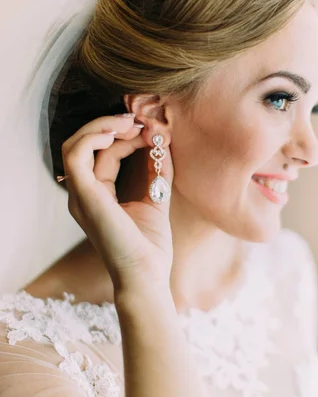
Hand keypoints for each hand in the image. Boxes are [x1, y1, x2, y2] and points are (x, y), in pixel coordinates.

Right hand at [61, 114, 173, 297]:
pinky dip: (94, 137)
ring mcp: (80, 195)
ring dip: (103, 127)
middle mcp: (83, 194)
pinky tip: (120, 132)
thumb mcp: (156, 198)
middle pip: (86, 145)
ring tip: (133, 124)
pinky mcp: (84, 196)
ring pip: (76, 145)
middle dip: (112, 126)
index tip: (153, 131)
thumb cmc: (149, 247)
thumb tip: (162, 140)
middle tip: (140, 121)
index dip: (126, 136)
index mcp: (96, 195)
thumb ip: (157, 171)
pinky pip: (76, 155)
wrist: (147, 275)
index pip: (103, 154)